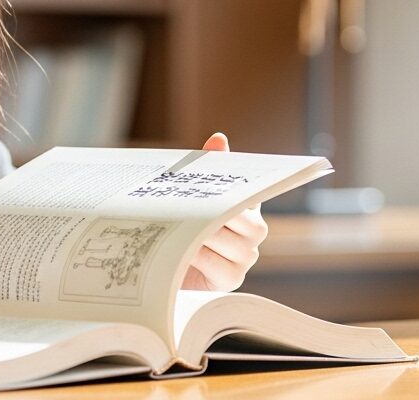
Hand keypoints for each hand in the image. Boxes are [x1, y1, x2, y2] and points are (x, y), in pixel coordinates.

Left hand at [180, 133, 268, 290]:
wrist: (164, 263)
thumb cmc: (182, 225)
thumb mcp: (190, 194)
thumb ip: (206, 167)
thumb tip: (218, 139)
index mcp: (246, 208)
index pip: (254, 195)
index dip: (250, 187)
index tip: (238, 182)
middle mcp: (252, 233)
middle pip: (250, 223)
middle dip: (224, 215)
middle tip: (199, 208)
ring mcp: (245, 257)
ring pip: (236, 245)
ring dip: (209, 235)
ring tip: (186, 228)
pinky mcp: (231, 279)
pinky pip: (222, 267)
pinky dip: (203, 258)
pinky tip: (186, 250)